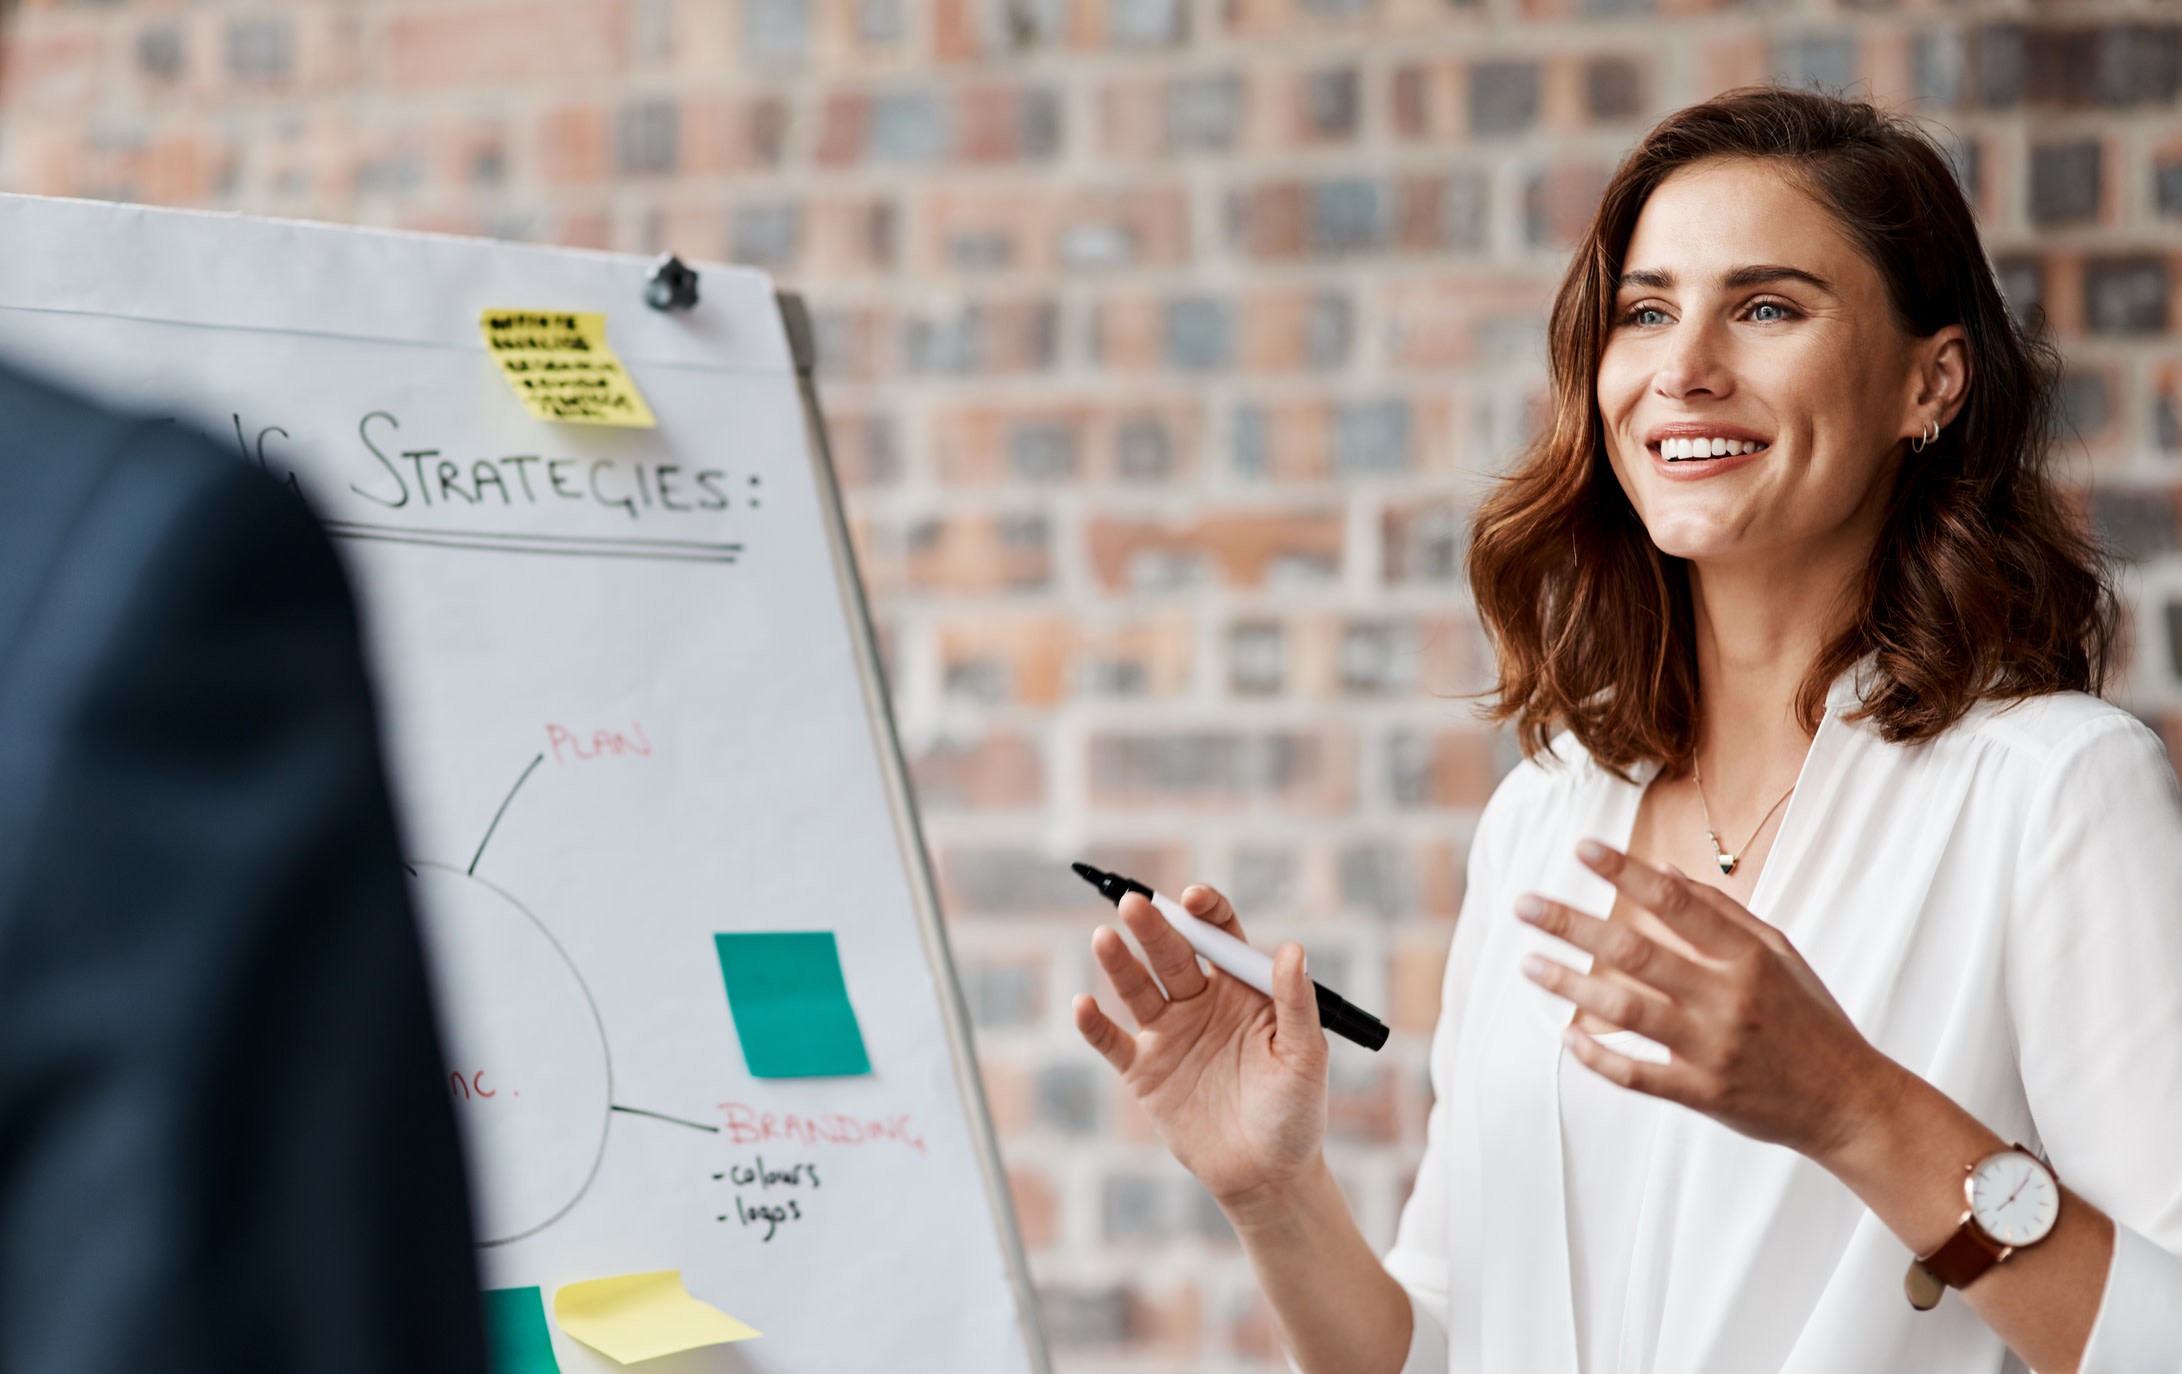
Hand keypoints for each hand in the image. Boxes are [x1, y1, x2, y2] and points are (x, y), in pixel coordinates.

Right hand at [1073, 886, 1328, 1212]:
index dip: (1206, 912)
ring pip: (1137, 988)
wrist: (1267, 1177)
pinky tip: (1084, 1006)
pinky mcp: (1144, 1072)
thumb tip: (1293, 949)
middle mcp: (1201, 1003)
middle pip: (1172, 953)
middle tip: (1135, 904)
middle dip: (1155, 928)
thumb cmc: (1296, 1114)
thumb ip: (1296, 1002)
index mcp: (1242, 990)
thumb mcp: (1306, 1056)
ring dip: (1119, 963)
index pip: (1219, 935)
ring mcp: (1169, 1035)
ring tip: (1105, 938)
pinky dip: (1094, 1025)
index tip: (1194, 900)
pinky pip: (1112, 1042)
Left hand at [1517, 839, 1894, 1160]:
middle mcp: (1728, 997)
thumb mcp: (1782, 954)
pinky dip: (1600, 1057)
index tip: (1581, 848)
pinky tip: (1566, 1036)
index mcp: (1748, 956)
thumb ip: (1724, 913)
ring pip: (1626, 1010)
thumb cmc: (1812, 1019)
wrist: (1852, 1102)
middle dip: (1573, 924)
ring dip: (1571, 985)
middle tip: (1524, 905)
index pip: (1675, 902)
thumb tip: (1663, 872)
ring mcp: (1714, 1048)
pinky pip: (1639, 1075)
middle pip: (1635, 952)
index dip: (1624, 872)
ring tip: (1528, 965)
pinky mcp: (1704, 1093)